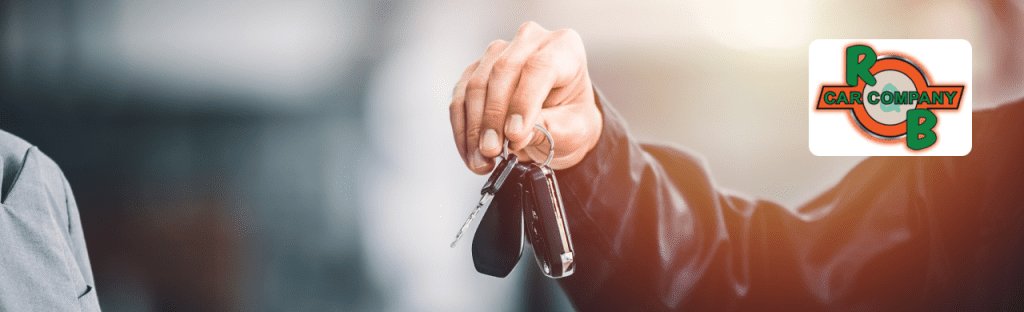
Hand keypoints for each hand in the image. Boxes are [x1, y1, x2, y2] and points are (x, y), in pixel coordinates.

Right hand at [450, 21, 601, 173]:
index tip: (515, 134)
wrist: (559, 121)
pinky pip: (460, 100)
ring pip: (475, 86)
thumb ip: (550, 128)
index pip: (539, 67)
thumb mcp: (574, 129)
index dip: (524, 101)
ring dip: (474, 128)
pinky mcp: (475, 71)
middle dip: (494, 117)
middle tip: (493, 150)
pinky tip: (471, 153)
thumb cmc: (571, 119)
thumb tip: (515, 135)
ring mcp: (498, 53)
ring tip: (483, 160)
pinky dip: (463, 131)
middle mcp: (529, 42)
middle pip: (502, 71)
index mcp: (564, 48)